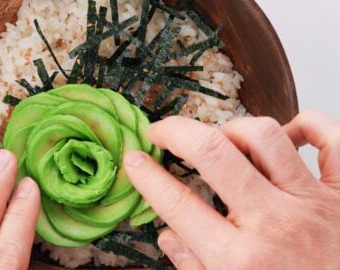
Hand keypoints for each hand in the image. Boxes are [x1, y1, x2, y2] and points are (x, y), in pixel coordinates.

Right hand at [124, 111, 339, 268]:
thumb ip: (196, 267)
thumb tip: (168, 237)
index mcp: (239, 258)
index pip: (176, 204)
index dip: (146, 175)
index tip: (135, 158)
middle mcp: (273, 223)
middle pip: (213, 152)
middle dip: (176, 131)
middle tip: (162, 130)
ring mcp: (312, 203)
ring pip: (264, 135)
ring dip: (233, 130)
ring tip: (223, 141)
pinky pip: (330, 138)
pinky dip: (308, 125)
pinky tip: (287, 135)